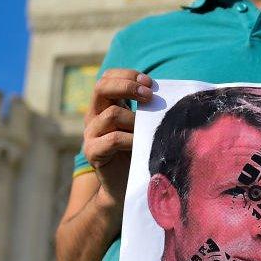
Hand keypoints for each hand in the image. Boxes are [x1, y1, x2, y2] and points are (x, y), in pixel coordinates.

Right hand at [82, 69, 153, 199]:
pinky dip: (131, 139)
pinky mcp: (92, 152)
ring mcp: (91, 134)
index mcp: (105, 105)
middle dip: (127, 86)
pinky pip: (113, 138)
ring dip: (135, 120)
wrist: (125, 185)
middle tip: (149, 96)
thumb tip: (169, 90)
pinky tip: (141, 144)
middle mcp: (94, 116)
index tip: (150, 83)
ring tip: (146, 131)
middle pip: (101, 87)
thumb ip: (146, 107)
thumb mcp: (142, 124)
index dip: (127, 75)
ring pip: (111, 114)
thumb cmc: (139, 151)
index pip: (107, 77)